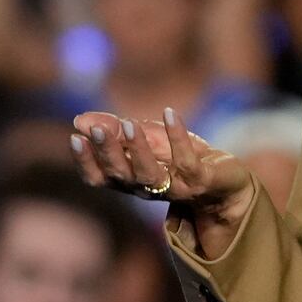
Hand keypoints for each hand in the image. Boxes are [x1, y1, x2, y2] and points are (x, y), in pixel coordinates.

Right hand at [71, 109, 255, 236]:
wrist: (227, 181)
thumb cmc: (181, 158)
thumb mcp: (147, 139)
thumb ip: (116, 130)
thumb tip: (79, 119)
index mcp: (130, 180)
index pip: (100, 177)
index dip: (86, 161)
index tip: (74, 137)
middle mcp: (147, 188)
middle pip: (121, 175)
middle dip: (106, 152)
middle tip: (95, 129)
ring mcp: (175, 187)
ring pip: (149, 174)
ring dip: (137, 149)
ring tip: (129, 125)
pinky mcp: (201, 180)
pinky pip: (186, 160)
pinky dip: (177, 136)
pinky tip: (170, 113)